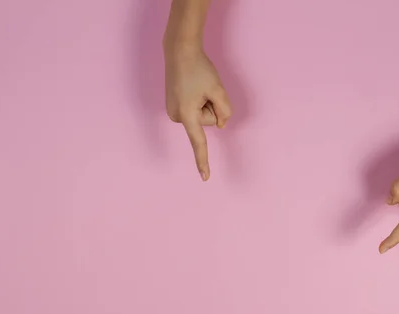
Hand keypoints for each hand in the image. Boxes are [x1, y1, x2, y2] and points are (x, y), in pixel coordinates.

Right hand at [164, 45, 231, 180]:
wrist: (179, 50)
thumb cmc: (199, 68)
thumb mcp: (218, 90)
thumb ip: (225, 111)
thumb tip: (222, 124)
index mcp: (187, 115)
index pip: (199, 143)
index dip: (203, 161)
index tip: (205, 178)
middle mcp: (177, 116)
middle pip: (208, 122)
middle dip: (211, 107)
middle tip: (204, 87)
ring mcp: (174, 111)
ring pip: (201, 115)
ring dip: (205, 102)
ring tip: (197, 85)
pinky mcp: (174, 106)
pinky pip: (195, 109)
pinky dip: (198, 99)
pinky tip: (192, 86)